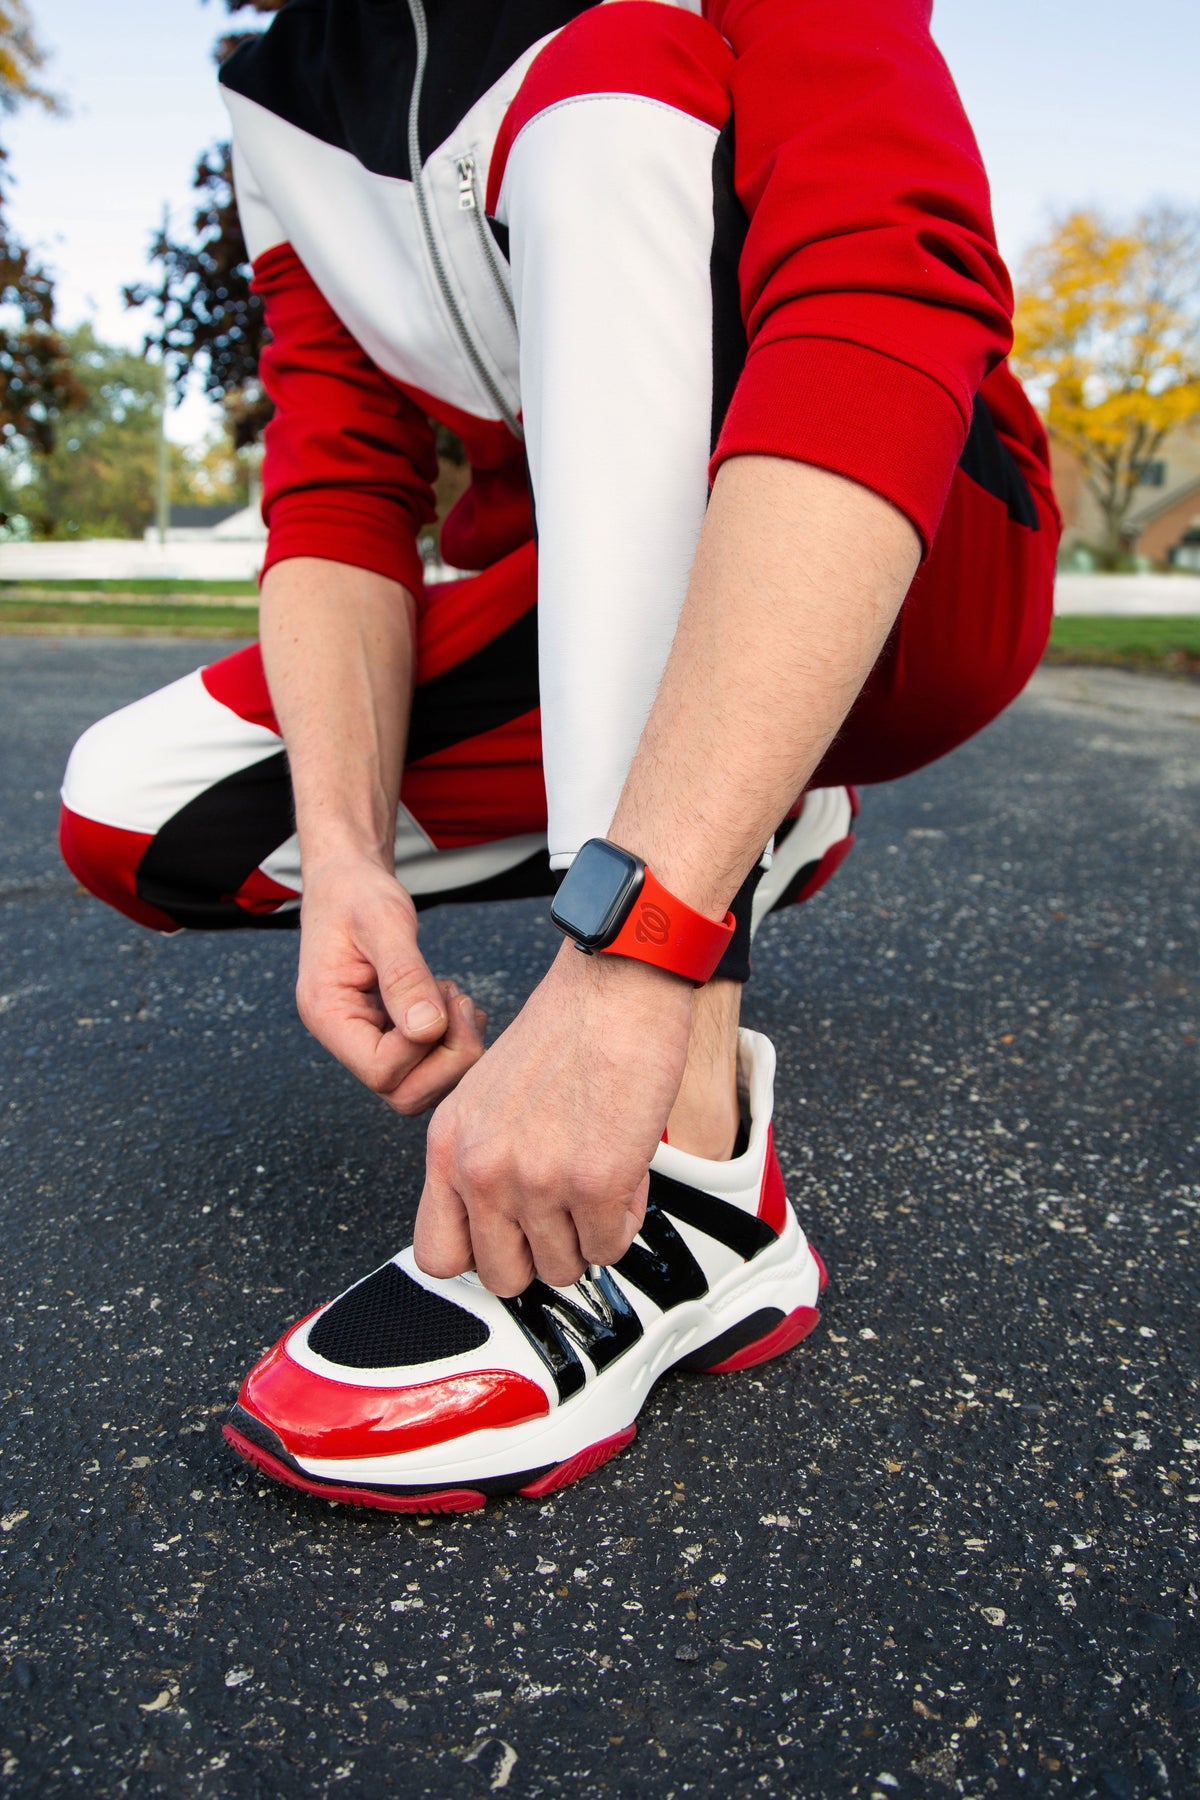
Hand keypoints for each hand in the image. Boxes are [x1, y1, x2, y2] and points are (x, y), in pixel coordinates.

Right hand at [296, 853, 486, 1115]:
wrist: (348, 881)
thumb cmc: (357, 894)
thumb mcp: (382, 922)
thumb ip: (405, 975)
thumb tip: (427, 1030)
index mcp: (328, 1016)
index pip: (382, 1071)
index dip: (424, 1046)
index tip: (443, 995)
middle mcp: (344, 1038)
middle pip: (403, 1094)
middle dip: (448, 1058)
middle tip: (462, 1004)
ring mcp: (366, 1040)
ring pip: (420, 1086)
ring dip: (454, 1049)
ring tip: (455, 997)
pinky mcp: (389, 1034)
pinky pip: (426, 1064)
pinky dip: (453, 1041)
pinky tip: (454, 1002)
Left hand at [414, 945, 693, 1294]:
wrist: (613, 988)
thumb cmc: (563, 1031)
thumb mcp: (485, 1096)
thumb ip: (478, 1158)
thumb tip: (495, 1222)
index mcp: (448, 1146)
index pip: (438, 1255)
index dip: (480, 1256)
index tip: (508, 1240)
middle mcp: (484, 1169)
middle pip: (503, 1277)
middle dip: (541, 1256)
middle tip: (564, 1218)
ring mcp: (538, 1181)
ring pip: (564, 1268)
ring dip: (588, 1236)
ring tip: (597, 1183)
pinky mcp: (595, 1183)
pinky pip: (611, 1247)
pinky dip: (624, 1220)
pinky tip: (623, 1175)